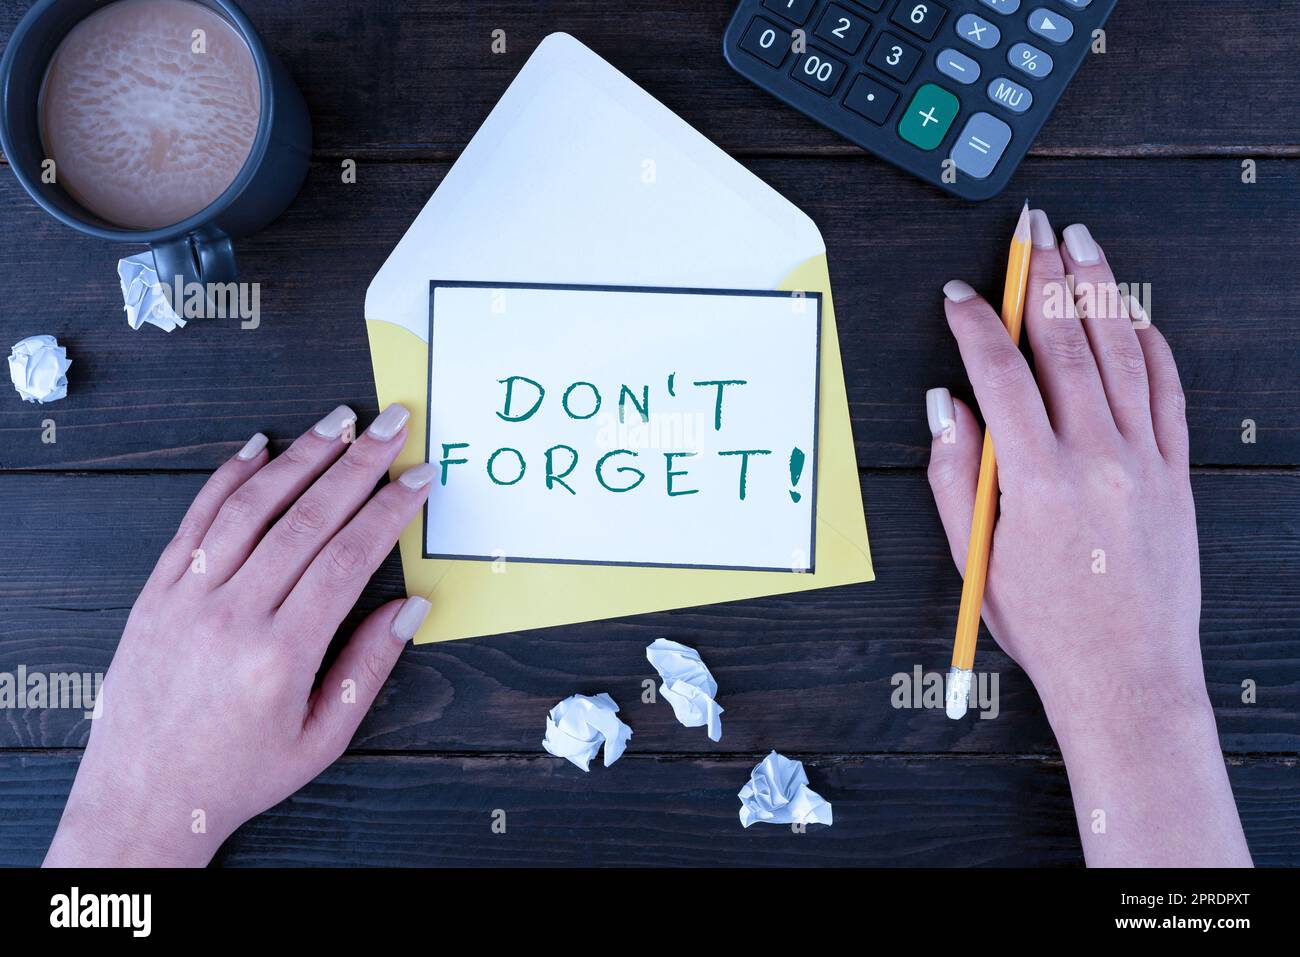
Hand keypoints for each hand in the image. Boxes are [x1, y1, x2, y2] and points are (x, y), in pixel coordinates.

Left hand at [44, 405, 434, 866]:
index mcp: (280, 655)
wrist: (142, 796)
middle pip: (306, 519)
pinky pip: (195, 520)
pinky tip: (259, 445)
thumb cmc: (237, 774)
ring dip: (300, 455)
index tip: (419, 478)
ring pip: (251, 507)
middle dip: (357, 464)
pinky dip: (228, 476)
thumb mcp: (321, 738)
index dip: (389, 511)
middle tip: (392, 424)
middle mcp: (231, 616)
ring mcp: (187, 598)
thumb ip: (368, 667)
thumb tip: (410, 605)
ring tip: (338, 420)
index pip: (347, 558)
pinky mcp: (156, 592)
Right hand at [927, 212, 1250, 866]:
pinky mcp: (1177, 472)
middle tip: (1031, 229)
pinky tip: (1134, 313)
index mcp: (1036, 480)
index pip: (999, 373)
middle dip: (1042, 276)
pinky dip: (1151, 344)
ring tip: (1082, 242)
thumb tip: (945, 406)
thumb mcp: (975, 560)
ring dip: (1099, 289)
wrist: (1128, 677)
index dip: (973, 324)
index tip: (958, 295)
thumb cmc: (1049, 628)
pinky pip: (1167, 391)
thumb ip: (954, 475)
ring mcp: (1144, 461)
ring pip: (1121, 352)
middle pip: (1064, 344)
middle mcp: (1096, 458)